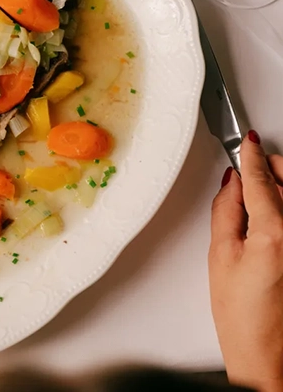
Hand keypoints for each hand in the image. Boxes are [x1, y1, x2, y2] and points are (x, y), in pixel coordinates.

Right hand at [210, 130, 282, 391]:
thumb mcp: (220, 257)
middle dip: (274, 168)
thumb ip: (226, 211)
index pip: (261, 179)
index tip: (247, 141)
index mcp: (275, 232)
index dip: (251, 156)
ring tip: (263, 199)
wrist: (272, 354)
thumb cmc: (244, 318)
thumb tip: (232, 184)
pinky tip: (276, 219)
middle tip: (253, 172)